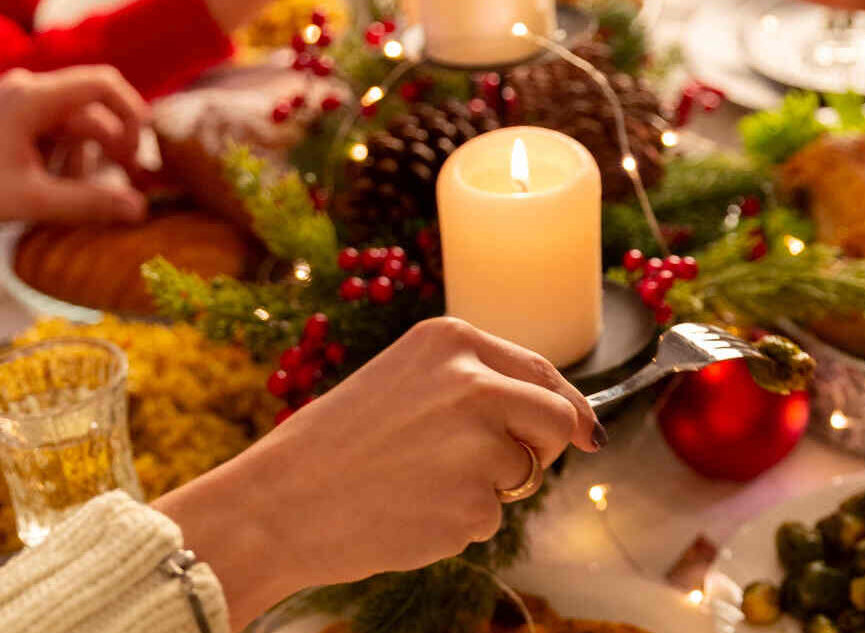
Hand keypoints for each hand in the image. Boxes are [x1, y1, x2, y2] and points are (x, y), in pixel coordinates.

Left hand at [0, 66, 148, 235]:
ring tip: (80, 194)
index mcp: (31, 97)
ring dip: (88, 159)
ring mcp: (20, 102)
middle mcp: (27, 90)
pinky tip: (60, 187)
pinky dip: (68, 158)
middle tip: (130, 183)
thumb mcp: (33, 201)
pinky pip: (59, 132)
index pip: (101, 83)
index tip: (145, 148)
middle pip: (93, 111)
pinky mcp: (15, 118)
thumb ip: (90, 203)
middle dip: (114, 147)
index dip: (132, 112)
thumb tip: (141, 209)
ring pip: (78, 125)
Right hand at [153, 317, 605, 630]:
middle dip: (543, 449)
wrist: (279, 502)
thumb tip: (565, 419)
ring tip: (417, 483)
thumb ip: (477, 385)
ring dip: (487, 489)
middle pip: (557, 419)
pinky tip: (409, 510)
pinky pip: (490, 519)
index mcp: (453, 342)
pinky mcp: (473, 504)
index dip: (568, 406)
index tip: (585, 432)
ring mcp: (478, 444)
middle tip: (504, 468)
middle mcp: (474, 383)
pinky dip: (459, 523)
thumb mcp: (406, 380)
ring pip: (522, 475)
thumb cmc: (337, 443)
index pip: (541, 371)